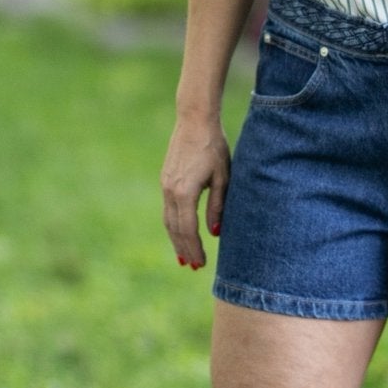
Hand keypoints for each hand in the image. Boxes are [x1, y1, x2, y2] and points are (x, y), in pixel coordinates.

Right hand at [161, 114, 230, 268]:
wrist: (194, 120)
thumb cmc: (214, 147)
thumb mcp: (222, 178)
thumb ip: (217, 206)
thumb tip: (215, 233)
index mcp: (184, 192)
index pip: (188, 229)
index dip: (194, 248)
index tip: (200, 264)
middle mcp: (170, 191)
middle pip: (174, 228)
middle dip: (183, 249)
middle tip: (193, 267)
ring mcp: (165, 185)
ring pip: (168, 220)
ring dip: (176, 239)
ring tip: (184, 256)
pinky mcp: (165, 179)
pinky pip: (167, 209)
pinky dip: (173, 224)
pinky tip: (180, 231)